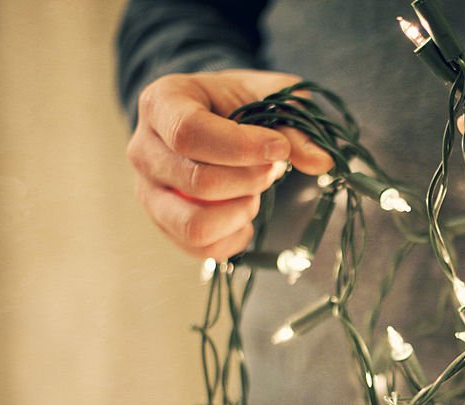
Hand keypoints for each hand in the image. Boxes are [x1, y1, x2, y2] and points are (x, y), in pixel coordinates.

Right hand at [127, 69, 332, 259]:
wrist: (215, 116)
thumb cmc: (240, 102)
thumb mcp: (271, 96)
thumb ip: (295, 125)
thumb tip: (321, 162)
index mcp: (162, 103)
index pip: (190, 133)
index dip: (241, 148)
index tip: (279, 149)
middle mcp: (143, 149)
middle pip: (198, 182)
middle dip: (250, 180)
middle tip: (272, 168)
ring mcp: (148, 192)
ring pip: (194, 225)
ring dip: (240, 212)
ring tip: (254, 192)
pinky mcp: (164, 224)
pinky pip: (200, 248)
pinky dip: (234, 237)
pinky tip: (247, 215)